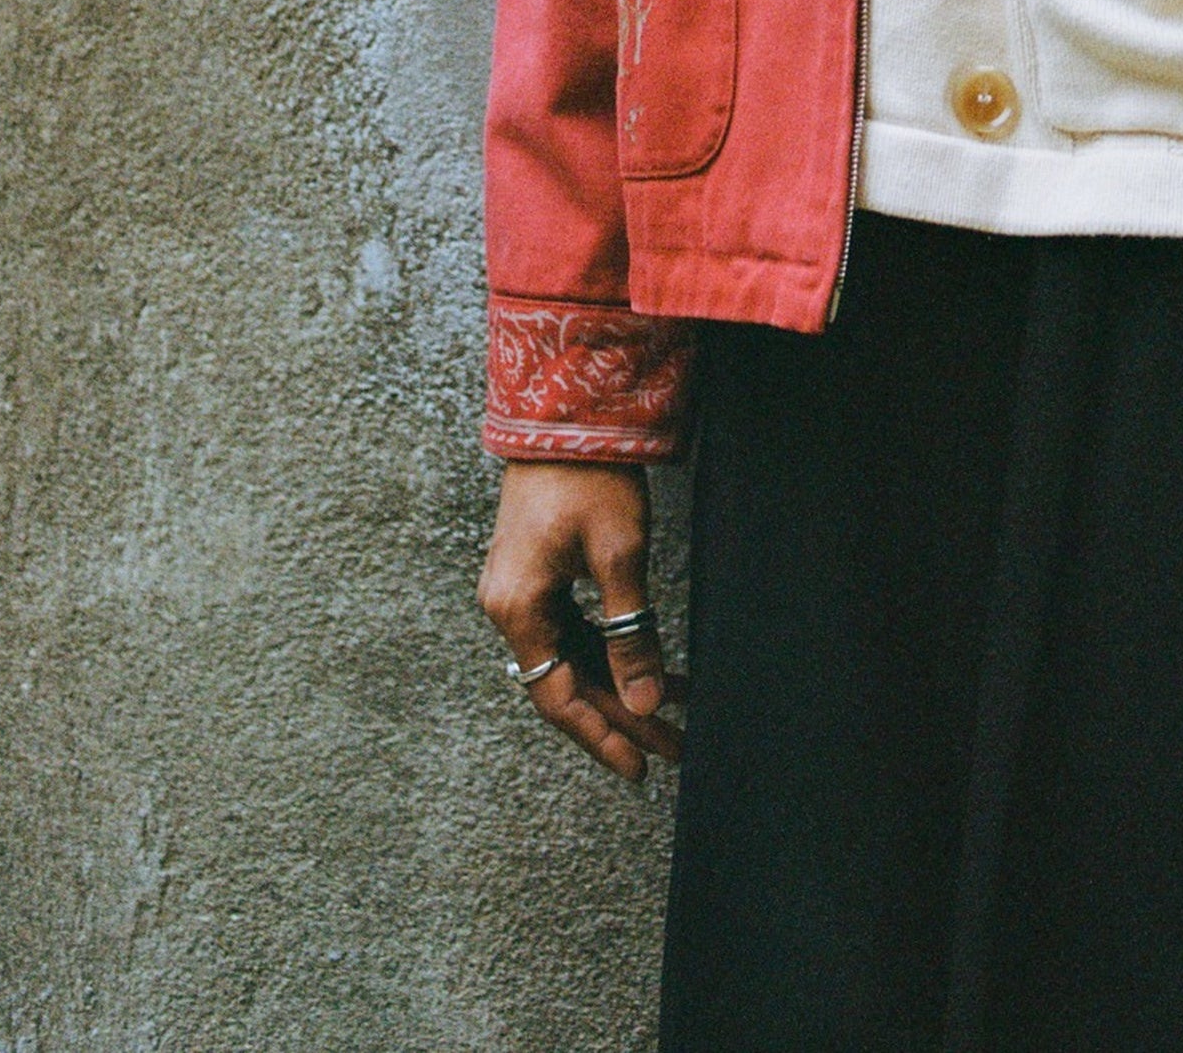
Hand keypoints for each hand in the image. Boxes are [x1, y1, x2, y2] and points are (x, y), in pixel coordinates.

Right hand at [478, 461, 682, 784]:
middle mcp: (509, 607)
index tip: (640, 768)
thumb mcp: (619, 555)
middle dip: (620, 715)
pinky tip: (649, 665)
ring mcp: (520, 591)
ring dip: (620, 684)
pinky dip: (610, 650)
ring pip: (572, 658)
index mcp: (517, 609)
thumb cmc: (590, 478)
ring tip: (673, 711)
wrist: (564, 415)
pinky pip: (573, 631)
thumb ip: (630, 633)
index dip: (600, 736)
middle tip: (672, 747)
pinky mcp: (537, 575)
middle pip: (566, 682)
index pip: (557, 696)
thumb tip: (644, 702)